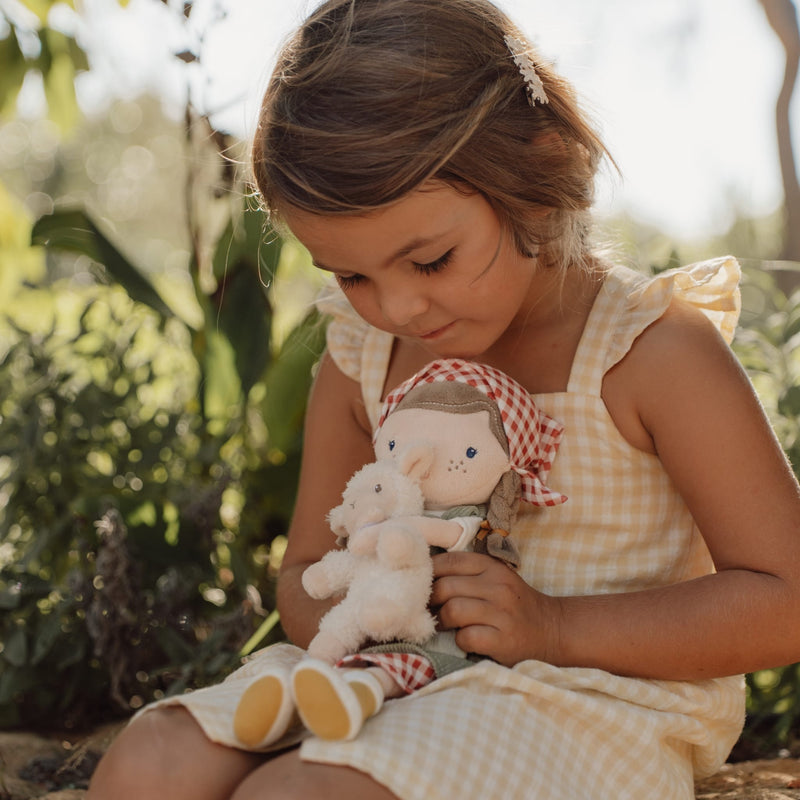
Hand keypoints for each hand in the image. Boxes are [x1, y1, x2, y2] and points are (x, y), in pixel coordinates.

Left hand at [430, 551, 561, 667]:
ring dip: (443, 621)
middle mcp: (498, 587)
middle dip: (431, 601)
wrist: (552, 629)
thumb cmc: (514, 603)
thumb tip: (424, 575)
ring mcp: (502, 614)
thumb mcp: (495, 577)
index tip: (423, 584)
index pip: (449, 561)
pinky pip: (466, 637)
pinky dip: (461, 640)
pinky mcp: (503, 640)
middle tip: (429, 610)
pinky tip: (467, 640)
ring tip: (446, 625)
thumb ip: (466, 573)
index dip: (429, 572)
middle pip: (445, 587)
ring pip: (453, 611)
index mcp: (492, 567)